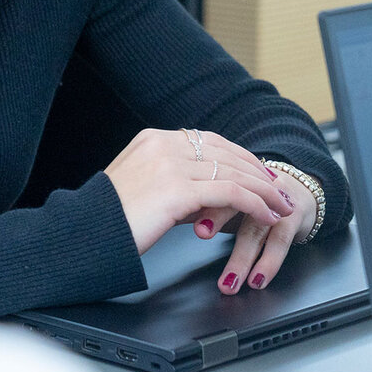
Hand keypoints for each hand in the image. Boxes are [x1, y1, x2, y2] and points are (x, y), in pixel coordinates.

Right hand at [104, 128, 294, 254]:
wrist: (90, 232)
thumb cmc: (112, 218)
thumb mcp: (141, 186)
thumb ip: (171, 181)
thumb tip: (207, 196)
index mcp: (151, 139)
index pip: (208, 140)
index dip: (239, 155)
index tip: (258, 171)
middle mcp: (162, 145)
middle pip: (225, 152)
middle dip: (257, 172)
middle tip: (278, 188)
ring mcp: (170, 164)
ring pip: (232, 172)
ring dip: (263, 190)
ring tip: (280, 205)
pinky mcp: (178, 189)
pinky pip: (229, 192)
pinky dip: (254, 203)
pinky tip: (266, 214)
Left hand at [194, 168, 317, 293]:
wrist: (299, 190)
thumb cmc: (253, 198)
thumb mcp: (227, 198)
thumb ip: (200, 205)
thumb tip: (167, 216)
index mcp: (233, 177)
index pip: (213, 181)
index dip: (198, 194)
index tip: (183, 211)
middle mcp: (255, 186)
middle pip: (233, 200)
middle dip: (216, 218)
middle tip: (200, 235)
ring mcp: (274, 202)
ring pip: (255, 230)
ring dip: (241, 259)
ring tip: (228, 283)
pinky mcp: (292, 218)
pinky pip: (279, 243)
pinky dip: (268, 264)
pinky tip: (256, 280)